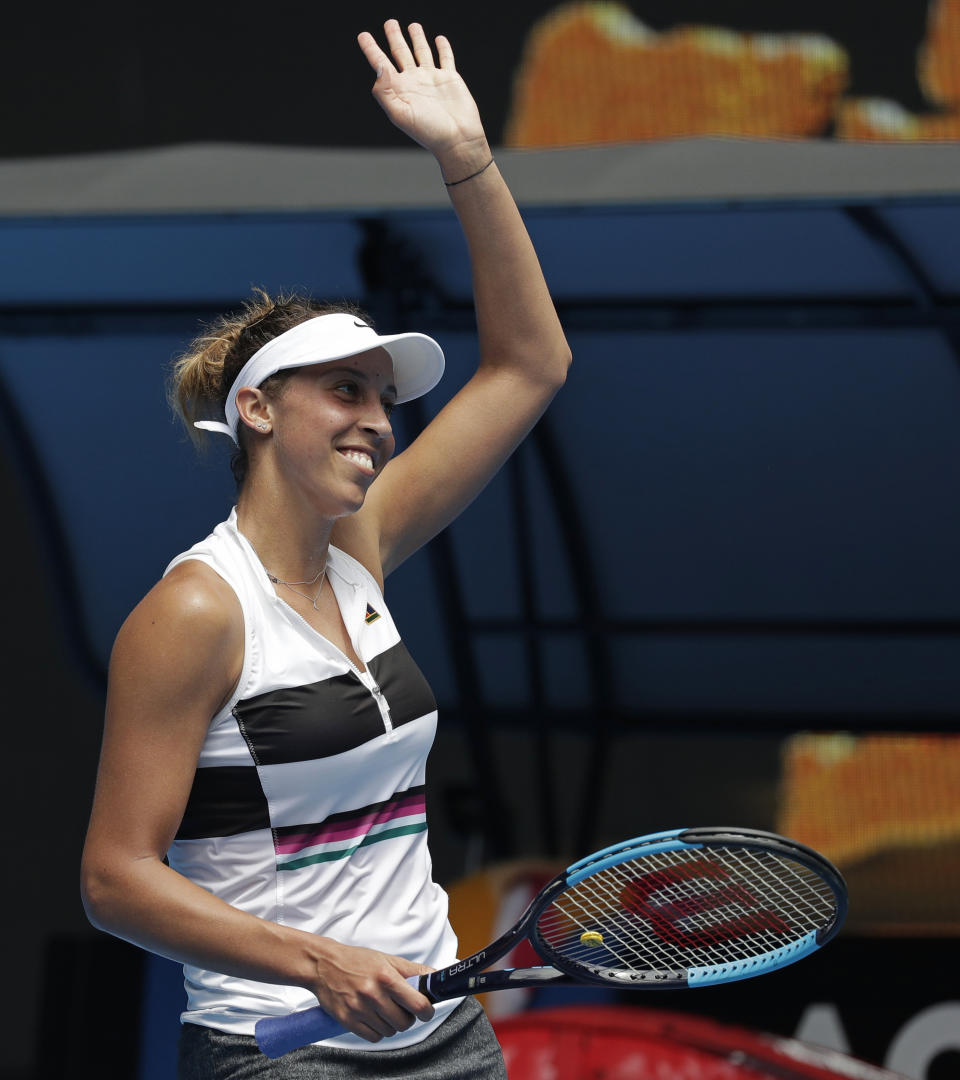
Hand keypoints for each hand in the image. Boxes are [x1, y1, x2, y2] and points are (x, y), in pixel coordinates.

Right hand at [308, 939, 434, 1042]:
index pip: (417, 1003)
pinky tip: (374, 1018)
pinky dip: (377, 1031)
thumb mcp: (386, 959)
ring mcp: (359, 1009)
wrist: (323, 965)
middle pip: (404, 1022)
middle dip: (408, 1017)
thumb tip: (434, 976)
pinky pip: (373, 1037)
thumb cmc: (356, 960)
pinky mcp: (347, 1021)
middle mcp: (373, 994)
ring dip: (392, 1024)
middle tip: (402, 1008)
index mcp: (386, 976)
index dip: (427, 1011)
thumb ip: (412, 970)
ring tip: (384, 1010)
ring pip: (390, 1031)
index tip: (427, 1011)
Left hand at [357, 21, 488, 174]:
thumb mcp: (400, 113)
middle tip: (390, 23)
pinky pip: (445, 58)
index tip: (363, 36)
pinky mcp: (450, 78)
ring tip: (412, 26)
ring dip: (417, 38)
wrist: (457, 139)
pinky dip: (443, 48)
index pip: (381, 64)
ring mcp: (432, 79)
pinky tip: (439, 39)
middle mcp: (414, 82)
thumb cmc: (429, 132)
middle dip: (394, 37)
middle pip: (400, 53)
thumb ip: (384, 91)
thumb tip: (379, 66)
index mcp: (399, 89)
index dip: (371, 49)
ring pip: (422, 52)